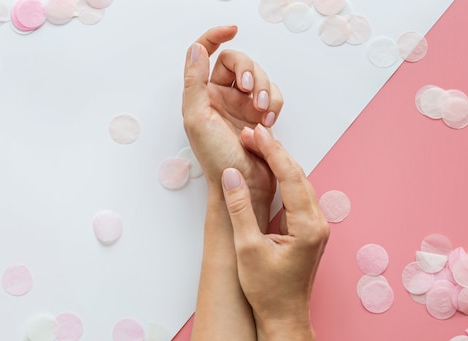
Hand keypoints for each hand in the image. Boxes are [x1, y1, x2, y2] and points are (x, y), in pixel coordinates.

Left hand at [183, 26, 282, 224]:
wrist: (243, 184)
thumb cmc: (216, 158)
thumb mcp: (197, 118)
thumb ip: (194, 81)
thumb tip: (197, 49)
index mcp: (202, 94)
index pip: (207, 53)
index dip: (216, 37)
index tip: (232, 30)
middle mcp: (222, 96)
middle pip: (240, 62)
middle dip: (249, 74)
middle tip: (249, 92)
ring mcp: (243, 105)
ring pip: (259, 78)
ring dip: (264, 91)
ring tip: (261, 114)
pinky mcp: (261, 115)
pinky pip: (273, 95)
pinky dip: (274, 105)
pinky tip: (268, 122)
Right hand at [221, 124, 329, 326]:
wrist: (284, 318)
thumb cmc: (266, 290)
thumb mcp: (246, 249)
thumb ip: (240, 208)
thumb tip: (231, 174)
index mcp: (308, 226)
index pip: (291, 177)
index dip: (272, 152)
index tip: (255, 133)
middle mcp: (319, 223)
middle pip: (299, 176)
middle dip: (275, 152)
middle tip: (250, 135)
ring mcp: (318, 226)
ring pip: (300, 183)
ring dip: (280, 164)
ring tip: (256, 146)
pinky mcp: (311, 230)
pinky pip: (299, 195)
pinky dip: (284, 179)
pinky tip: (269, 170)